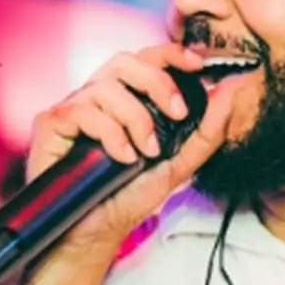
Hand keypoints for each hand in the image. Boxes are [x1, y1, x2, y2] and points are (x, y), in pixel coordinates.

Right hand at [26, 44, 224, 263]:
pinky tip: (122, 158)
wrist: (96, 231)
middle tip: (178, 112)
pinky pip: (82, 110)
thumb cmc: (131, 194)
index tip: (199, 63)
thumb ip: (208, 131)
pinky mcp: (51, 122)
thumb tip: (233, 93)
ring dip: (136, 118)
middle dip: (158, 81)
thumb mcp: (180, 163)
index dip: (172, 53)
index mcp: (127, 97)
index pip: (148, 58)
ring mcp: (74, 107)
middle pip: (126, 60)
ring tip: (146, 151)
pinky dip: (110, 134)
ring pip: (106, 86)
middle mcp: (99, 95)